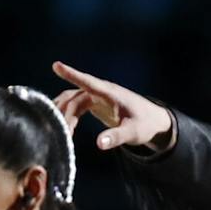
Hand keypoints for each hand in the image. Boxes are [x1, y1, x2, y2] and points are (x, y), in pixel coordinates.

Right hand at [51, 61, 173, 150]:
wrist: (154, 121)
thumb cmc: (145, 125)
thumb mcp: (133, 133)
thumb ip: (116, 137)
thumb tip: (99, 144)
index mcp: (110, 93)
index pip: (87, 82)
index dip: (71, 74)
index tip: (56, 65)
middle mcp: (101, 91)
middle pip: (75, 97)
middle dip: (64, 111)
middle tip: (60, 131)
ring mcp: (98, 96)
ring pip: (73, 100)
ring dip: (64, 113)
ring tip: (60, 132)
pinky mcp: (96, 103)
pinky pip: (77, 106)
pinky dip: (70, 116)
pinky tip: (66, 129)